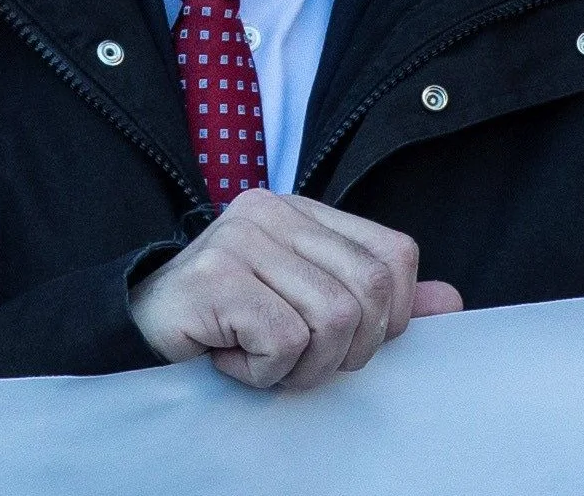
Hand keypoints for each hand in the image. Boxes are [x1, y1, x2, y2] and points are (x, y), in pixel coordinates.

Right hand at [128, 191, 459, 392]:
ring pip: (333, 320)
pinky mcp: (217, 278)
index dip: (389, 315)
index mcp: (302, 211)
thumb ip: (374, 301)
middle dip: (348, 351)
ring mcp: (241, 240)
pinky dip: (266, 371)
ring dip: (303, 367)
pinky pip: (285, 340)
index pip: (394, 255)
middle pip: (369, 292)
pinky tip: (232, 359)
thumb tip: (451, 302)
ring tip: (261, 361)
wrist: (132, 333)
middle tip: (298, 362)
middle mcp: (272, 212)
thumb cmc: (224, 325)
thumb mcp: (307, 307)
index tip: (345, 342)